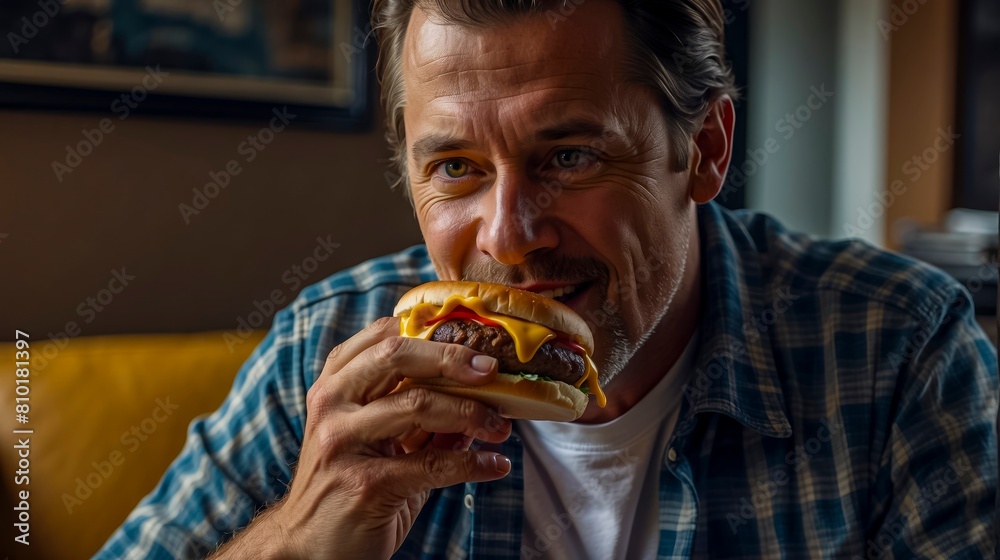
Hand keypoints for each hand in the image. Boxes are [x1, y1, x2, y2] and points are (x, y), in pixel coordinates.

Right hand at [234, 317, 512, 559]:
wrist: (309, 547)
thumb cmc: (346, 487)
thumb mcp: (379, 439)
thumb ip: (419, 414)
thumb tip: (479, 395)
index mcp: (335, 384)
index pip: (383, 336)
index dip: (432, 332)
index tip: (474, 344)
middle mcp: (332, 403)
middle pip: (396, 357)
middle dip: (452, 359)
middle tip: (492, 372)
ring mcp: (343, 441)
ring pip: (416, 406)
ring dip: (470, 413)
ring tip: (500, 427)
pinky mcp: (364, 483)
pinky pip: (430, 464)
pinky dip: (472, 463)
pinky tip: (495, 465)